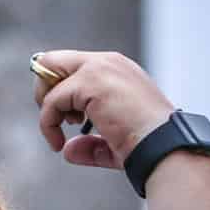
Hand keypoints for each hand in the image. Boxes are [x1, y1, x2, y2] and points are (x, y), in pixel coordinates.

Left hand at [30, 50, 175, 169]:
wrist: (164, 147)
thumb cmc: (147, 145)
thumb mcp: (114, 141)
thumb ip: (90, 143)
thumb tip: (68, 150)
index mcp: (117, 70)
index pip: (70, 66)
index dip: (59, 90)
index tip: (69, 118)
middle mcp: (108, 63)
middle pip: (52, 60)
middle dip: (45, 89)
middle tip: (57, 118)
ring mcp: (100, 68)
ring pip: (47, 74)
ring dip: (47, 105)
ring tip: (67, 128)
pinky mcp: (90, 82)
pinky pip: (51, 100)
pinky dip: (47, 123)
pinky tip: (58, 142)